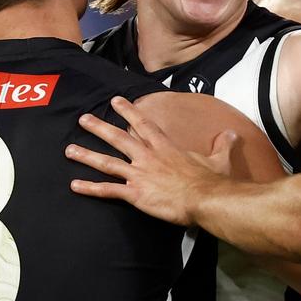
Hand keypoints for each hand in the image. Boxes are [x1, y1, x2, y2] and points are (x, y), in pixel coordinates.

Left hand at [66, 96, 237, 224]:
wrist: (205, 199)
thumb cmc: (211, 181)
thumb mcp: (219, 159)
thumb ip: (222, 145)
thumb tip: (232, 135)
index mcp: (165, 147)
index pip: (143, 124)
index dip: (128, 111)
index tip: (114, 101)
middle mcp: (147, 157)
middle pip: (118, 138)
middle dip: (99, 128)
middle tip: (82, 119)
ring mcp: (139, 174)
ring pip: (107, 162)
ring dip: (87, 155)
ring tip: (69, 150)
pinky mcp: (135, 194)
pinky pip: (108, 190)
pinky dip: (91, 188)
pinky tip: (75, 185)